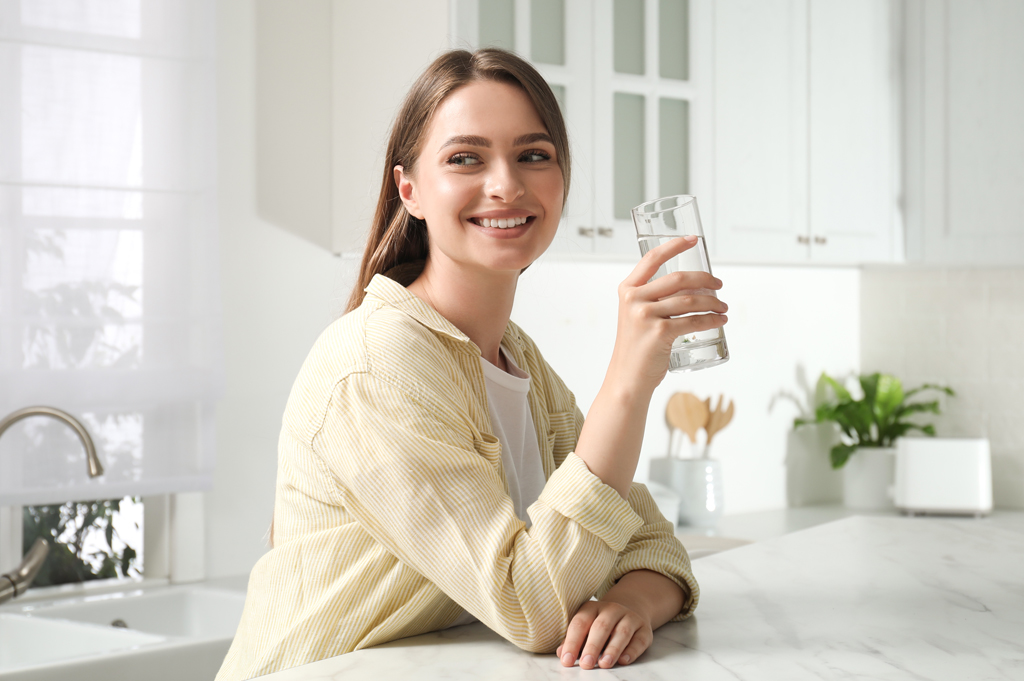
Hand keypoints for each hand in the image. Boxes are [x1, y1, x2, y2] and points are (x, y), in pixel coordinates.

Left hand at [556, 600, 652, 669]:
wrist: (630, 608)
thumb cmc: (601, 623)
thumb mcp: (586, 626)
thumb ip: (574, 640)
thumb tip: (561, 653)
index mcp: (592, 607)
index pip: (580, 623)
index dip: (572, 642)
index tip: (567, 660)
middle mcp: (612, 609)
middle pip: (601, 626)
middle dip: (592, 646)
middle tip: (586, 664)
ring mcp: (630, 618)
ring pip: (622, 632)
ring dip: (612, 649)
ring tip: (604, 664)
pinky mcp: (644, 629)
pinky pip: (639, 640)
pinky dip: (632, 651)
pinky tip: (624, 660)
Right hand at [607, 236, 727, 394]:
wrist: (627, 379)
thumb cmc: (636, 348)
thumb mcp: (637, 316)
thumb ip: (653, 299)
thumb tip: (689, 287)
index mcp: (627, 290)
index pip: (652, 258)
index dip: (675, 245)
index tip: (694, 240)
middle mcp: (633, 299)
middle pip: (678, 278)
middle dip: (705, 279)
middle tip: (719, 285)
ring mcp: (645, 315)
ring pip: (691, 300)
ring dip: (713, 302)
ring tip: (723, 307)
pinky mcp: (659, 332)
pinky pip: (693, 321)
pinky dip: (711, 319)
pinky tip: (720, 320)